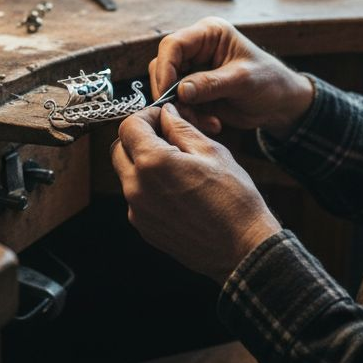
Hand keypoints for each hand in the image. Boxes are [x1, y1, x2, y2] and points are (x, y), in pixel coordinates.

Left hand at [112, 103, 282, 282]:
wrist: (242, 249)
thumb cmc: (233, 199)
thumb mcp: (212, 152)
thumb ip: (182, 128)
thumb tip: (166, 113)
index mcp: (153, 163)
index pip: (129, 126)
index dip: (145, 116)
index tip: (162, 117)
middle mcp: (137, 188)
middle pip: (120, 149)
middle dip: (138, 137)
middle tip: (165, 137)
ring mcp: (138, 211)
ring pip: (126, 174)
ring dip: (142, 162)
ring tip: (176, 165)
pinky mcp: (144, 228)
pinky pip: (136, 198)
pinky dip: (148, 186)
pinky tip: (176, 189)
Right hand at [150, 17, 314, 136]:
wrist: (281, 104)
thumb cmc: (269, 81)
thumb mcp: (243, 80)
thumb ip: (211, 83)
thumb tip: (180, 90)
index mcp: (208, 34)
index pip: (173, 44)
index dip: (166, 68)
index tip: (169, 93)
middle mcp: (196, 49)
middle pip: (163, 66)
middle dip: (171, 93)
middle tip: (185, 113)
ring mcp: (193, 70)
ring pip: (167, 88)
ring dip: (182, 109)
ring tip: (208, 122)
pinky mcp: (194, 91)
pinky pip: (178, 104)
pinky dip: (191, 117)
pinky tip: (214, 123)